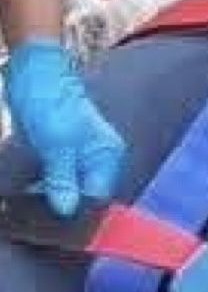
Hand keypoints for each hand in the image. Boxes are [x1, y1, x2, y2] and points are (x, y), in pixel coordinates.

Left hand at [3, 40, 125, 214]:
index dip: (73, 212)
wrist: (33, 70)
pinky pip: (51, 177)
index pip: (96, 199)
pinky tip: (19, 189)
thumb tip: (67, 209)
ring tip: (17, 202)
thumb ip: (63, 179)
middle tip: (25, 211)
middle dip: (55, 205)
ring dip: (42, 197)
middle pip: (81, 195)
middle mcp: (97, 157)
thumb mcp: (56, 144)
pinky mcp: (59, 150)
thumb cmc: (49, 102)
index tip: (46, 220)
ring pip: (64, 188)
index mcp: (106, 156)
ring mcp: (78, 153)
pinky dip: (36, 185)